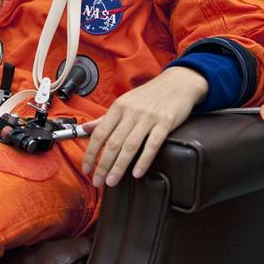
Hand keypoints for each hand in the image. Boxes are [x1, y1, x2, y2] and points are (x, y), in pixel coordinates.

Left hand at [81, 66, 208, 187]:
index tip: (86, 168)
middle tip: (98, 181)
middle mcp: (131, 112)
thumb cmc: (149, 95)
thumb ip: (106, 118)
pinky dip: (143, 160)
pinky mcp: (166, 123)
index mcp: (119, 107)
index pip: (100, 133)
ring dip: (119, 166)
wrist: (178, 83)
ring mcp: (149, 118)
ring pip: (130, 146)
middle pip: (113, 143)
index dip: (91, 153)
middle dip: (103, 165)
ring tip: (112, 181)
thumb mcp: (125, 102)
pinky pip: (152, 145)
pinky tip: (137, 173)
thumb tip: (86, 129)